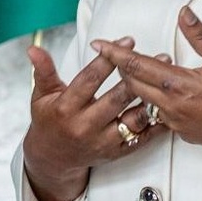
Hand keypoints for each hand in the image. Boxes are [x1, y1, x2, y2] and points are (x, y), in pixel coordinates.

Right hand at [21, 37, 156, 200]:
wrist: (53, 158)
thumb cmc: (49, 120)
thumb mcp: (41, 96)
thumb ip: (43, 71)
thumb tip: (34, 48)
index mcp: (66, 108)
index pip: (89, 80)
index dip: (109, 60)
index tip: (127, 41)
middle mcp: (85, 126)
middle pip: (117, 99)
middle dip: (139, 76)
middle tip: (161, 57)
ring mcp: (102, 142)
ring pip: (134, 119)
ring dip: (153, 99)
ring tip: (167, 80)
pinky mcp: (116, 152)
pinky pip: (142, 137)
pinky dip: (156, 123)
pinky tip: (167, 106)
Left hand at [96, 7, 201, 185]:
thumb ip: (201, 36)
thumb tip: (183, 13)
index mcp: (179, 86)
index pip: (137, 66)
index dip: (114, 54)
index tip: (97, 44)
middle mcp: (171, 107)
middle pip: (133, 85)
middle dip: (122, 68)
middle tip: (114, 53)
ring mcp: (176, 124)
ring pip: (144, 102)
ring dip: (138, 85)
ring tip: (136, 70)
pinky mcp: (184, 134)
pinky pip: (158, 116)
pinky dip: (153, 101)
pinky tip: (162, 93)